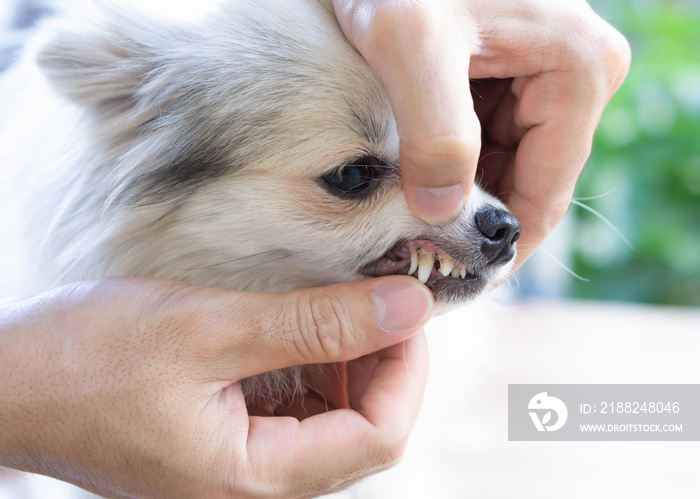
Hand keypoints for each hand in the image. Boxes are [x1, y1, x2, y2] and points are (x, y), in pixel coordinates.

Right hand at [0, 276, 432, 497]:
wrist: (11, 382)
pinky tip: (301, 324)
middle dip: (382, 358)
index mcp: (253, 479)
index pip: (379, 435)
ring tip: (336, 301)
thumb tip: (408, 305)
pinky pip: (299, 409)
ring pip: (335, 416)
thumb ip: (317, 323)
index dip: (408, 367)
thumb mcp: (210, 330)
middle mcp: (256, 486)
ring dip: (348, 357)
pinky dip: (313, 363)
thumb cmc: (86, 360)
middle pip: (364, 428)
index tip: (408, 304)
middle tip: (377, 292)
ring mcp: (244, 466)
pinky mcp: (231, 440)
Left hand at [333, 0, 630, 265]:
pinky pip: (484, 138)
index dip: (499, 243)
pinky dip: (448, 162)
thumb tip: (445, 212)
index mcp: (578, 68)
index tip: (450, 275)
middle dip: (472, 215)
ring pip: (502, 164)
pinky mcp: (510, 71)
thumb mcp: (410, 45)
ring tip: (403, 212)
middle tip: (415, 249)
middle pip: (525, 181)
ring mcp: (544, 71)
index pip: (546, 193)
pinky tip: (409, 171)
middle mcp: (575, 71)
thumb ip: (435, 133)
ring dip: (457, 191)